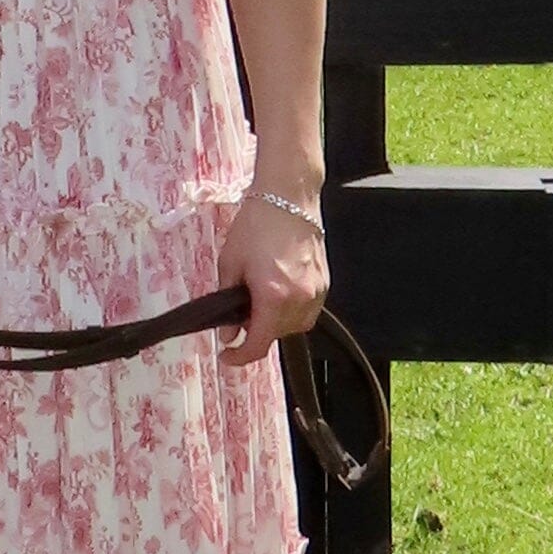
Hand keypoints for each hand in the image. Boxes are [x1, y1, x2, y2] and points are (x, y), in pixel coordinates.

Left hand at [216, 191, 327, 365]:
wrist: (288, 197)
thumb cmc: (256, 224)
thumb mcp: (230, 262)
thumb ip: (227, 301)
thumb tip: (228, 332)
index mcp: (273, 296)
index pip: (259, 344)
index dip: (240, 356)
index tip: (228, 356)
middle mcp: (300, 299)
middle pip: (277, 336)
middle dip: (257, 332)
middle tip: (241, 314)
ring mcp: (316, 292)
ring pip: (295, 326)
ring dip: (276, 322)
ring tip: (261, 300)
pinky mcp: (325, 282)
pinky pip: (308, 310)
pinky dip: (292, 310)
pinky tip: (279, 291)